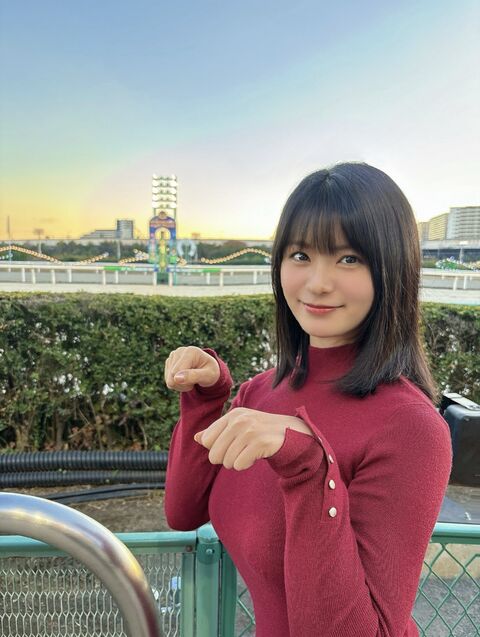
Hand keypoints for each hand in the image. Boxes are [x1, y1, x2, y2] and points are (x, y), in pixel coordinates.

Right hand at [164, 346, 219, 391]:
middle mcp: (179, 351)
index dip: (185, 382)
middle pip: (171, 377)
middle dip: (183, 384)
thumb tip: (176, 378)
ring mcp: (173, 356)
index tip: (197, 379)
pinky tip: (185, 378)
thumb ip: (194, 376)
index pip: (176, 372)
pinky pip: (168, 380)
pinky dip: (177, 384)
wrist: (208, 369)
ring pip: (169, 380)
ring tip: (191, 379)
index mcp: (190, 352)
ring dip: (180, 385)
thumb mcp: (207, 376)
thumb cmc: (210, 372)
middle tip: (194, 380)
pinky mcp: (169, 362)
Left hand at [194, 407, 312, 470]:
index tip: (231, 445)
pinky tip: (256, 456)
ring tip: (250, 453)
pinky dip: (247, 465)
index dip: (216, 449)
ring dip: (237, 463)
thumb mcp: (238, 427)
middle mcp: (239, 420)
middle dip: (226, 459)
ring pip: (227, 462)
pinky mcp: (260, 443)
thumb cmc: (260, 432)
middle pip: (214, 454)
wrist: (291, 433)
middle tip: (241, 452)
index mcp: (231, 415)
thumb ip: (217, 432)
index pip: (206, 441)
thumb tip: (197, 438)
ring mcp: (250, 431)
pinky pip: (240, 465)